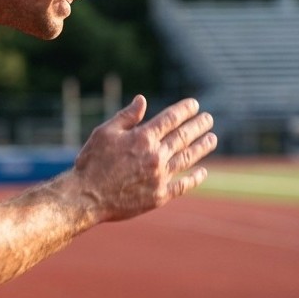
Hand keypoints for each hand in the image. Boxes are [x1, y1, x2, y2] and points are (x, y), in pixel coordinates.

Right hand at [72, 96, 215, 221]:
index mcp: (142, 138)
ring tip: (213, 139)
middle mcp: (155, 156)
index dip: (184, 110)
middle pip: (183, 136)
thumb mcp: (105, 133)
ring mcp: (160, 177)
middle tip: (209, 119)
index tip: (195, 105)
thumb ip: (126, 117)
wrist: (86, 197)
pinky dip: (195, 178)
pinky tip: (203, 171)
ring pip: (187, 158)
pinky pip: (183, 185)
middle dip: (198, 125)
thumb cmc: (91, 162)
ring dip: (202, 147)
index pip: (170, 119)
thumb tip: (142, 100)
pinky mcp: (159, 196)